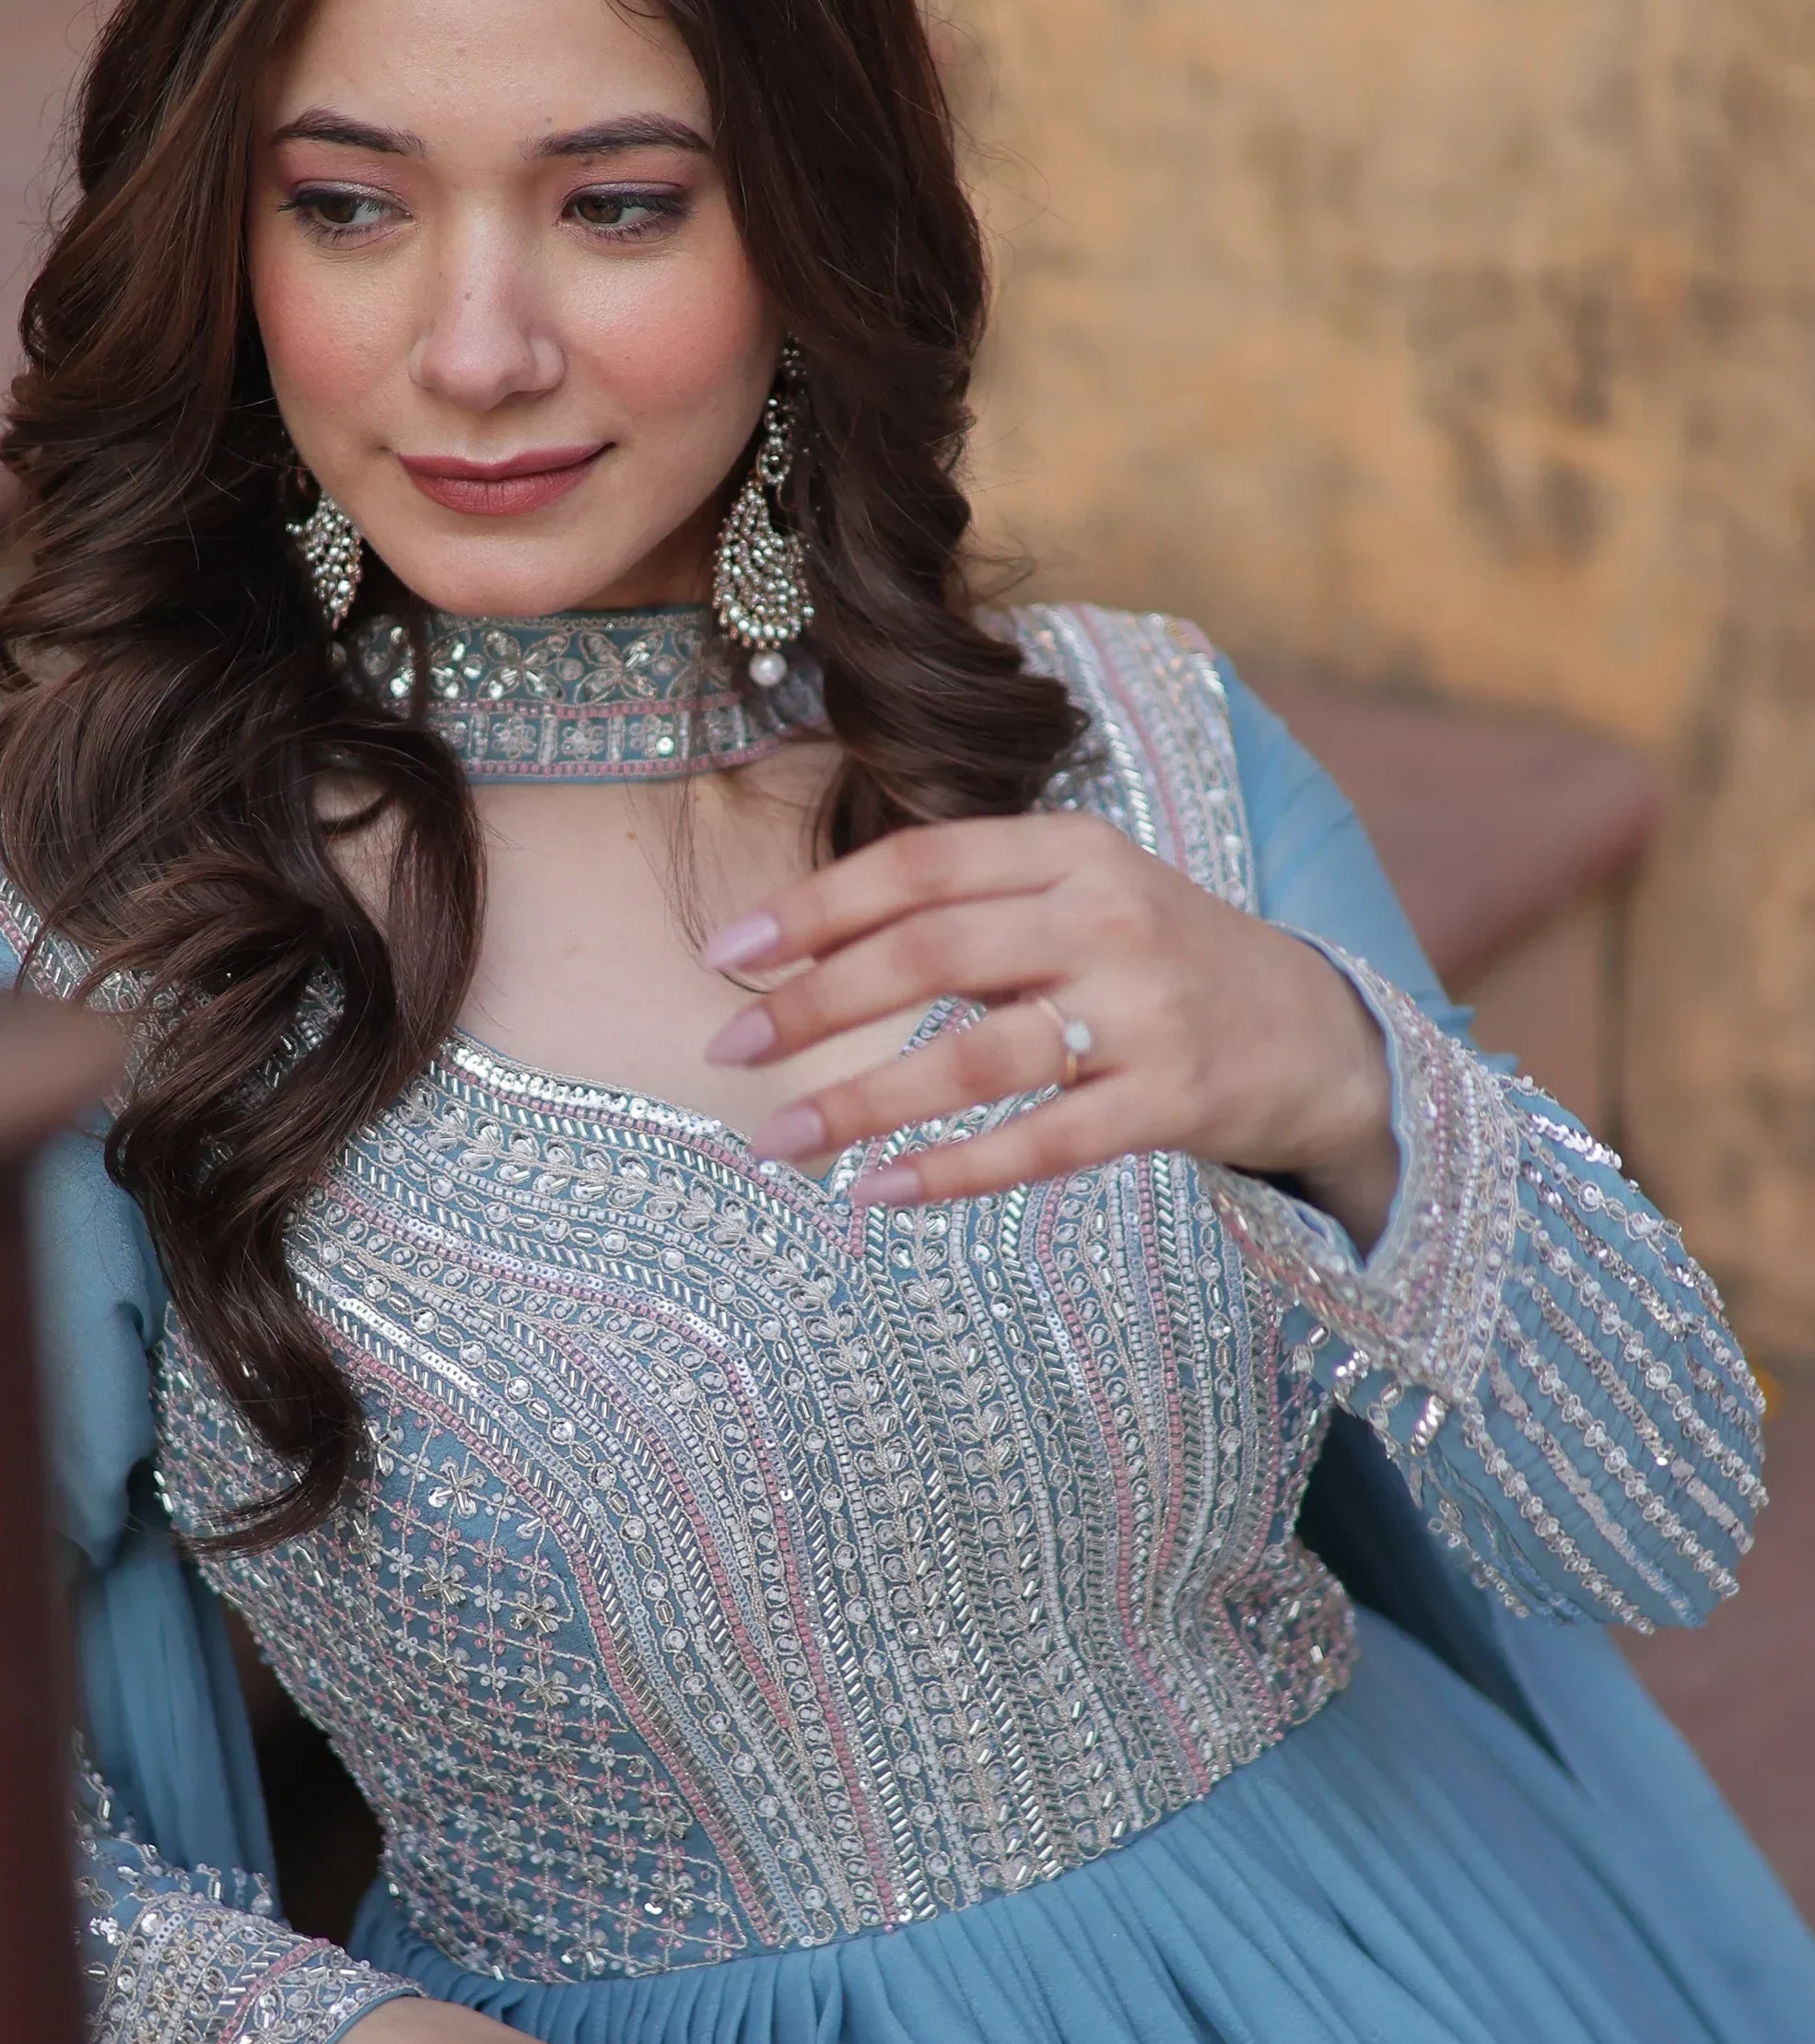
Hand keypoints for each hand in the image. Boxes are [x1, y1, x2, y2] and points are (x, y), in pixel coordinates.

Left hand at [703, 812, 1399, 1250]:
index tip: (726, 954)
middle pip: (930, 953)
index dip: (814, 908)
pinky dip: (952, 1172)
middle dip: (813, 1005)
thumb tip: (806, 953)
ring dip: (861, 1103)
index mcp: (1071, 850)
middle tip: (730, 1050)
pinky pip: (1041, 1144)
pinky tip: (879, 1193)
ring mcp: (1145, 1011)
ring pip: (975, 1057)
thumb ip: (968, 907)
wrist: (1316, 1031)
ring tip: (778, 1141)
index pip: (919, 866)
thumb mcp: (1079, 895)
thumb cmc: (1156, 959)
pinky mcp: (1172, 1100)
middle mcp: (1108, 917)